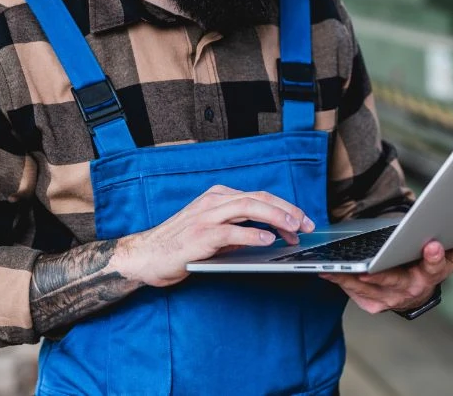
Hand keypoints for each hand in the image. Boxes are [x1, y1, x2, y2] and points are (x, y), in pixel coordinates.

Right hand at [117, 184, 315, 287]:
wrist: (145, 256)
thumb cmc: (179, 246)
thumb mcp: (213, 233)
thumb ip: (237, 230)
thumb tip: (268, 236)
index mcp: (218, 197)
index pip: (259, 197)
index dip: (285, 207)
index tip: (303, 221)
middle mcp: (213, 201)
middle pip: (259, 198)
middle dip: (287, 210)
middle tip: (307, 225)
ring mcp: (206, 216)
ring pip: (248, 207)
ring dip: (275, 217)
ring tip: (294, 228)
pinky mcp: (200, 235)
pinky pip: (231, 230)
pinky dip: (252, 233)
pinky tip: (268, 239)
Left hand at [320, 226, 452, 313]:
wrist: (412, 289)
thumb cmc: (430, 265)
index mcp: (432, 274)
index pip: (436, 266)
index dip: (435, 256)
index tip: (432, 244)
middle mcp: (412, 289)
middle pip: (396, 280)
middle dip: (382, 273)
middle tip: (368, 268)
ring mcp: (390, 298)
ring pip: (369, 287)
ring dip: (352, 277)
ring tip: (339, 266)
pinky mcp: (372, 303)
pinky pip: (353, 292)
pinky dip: (340, 281)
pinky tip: (327, 271)